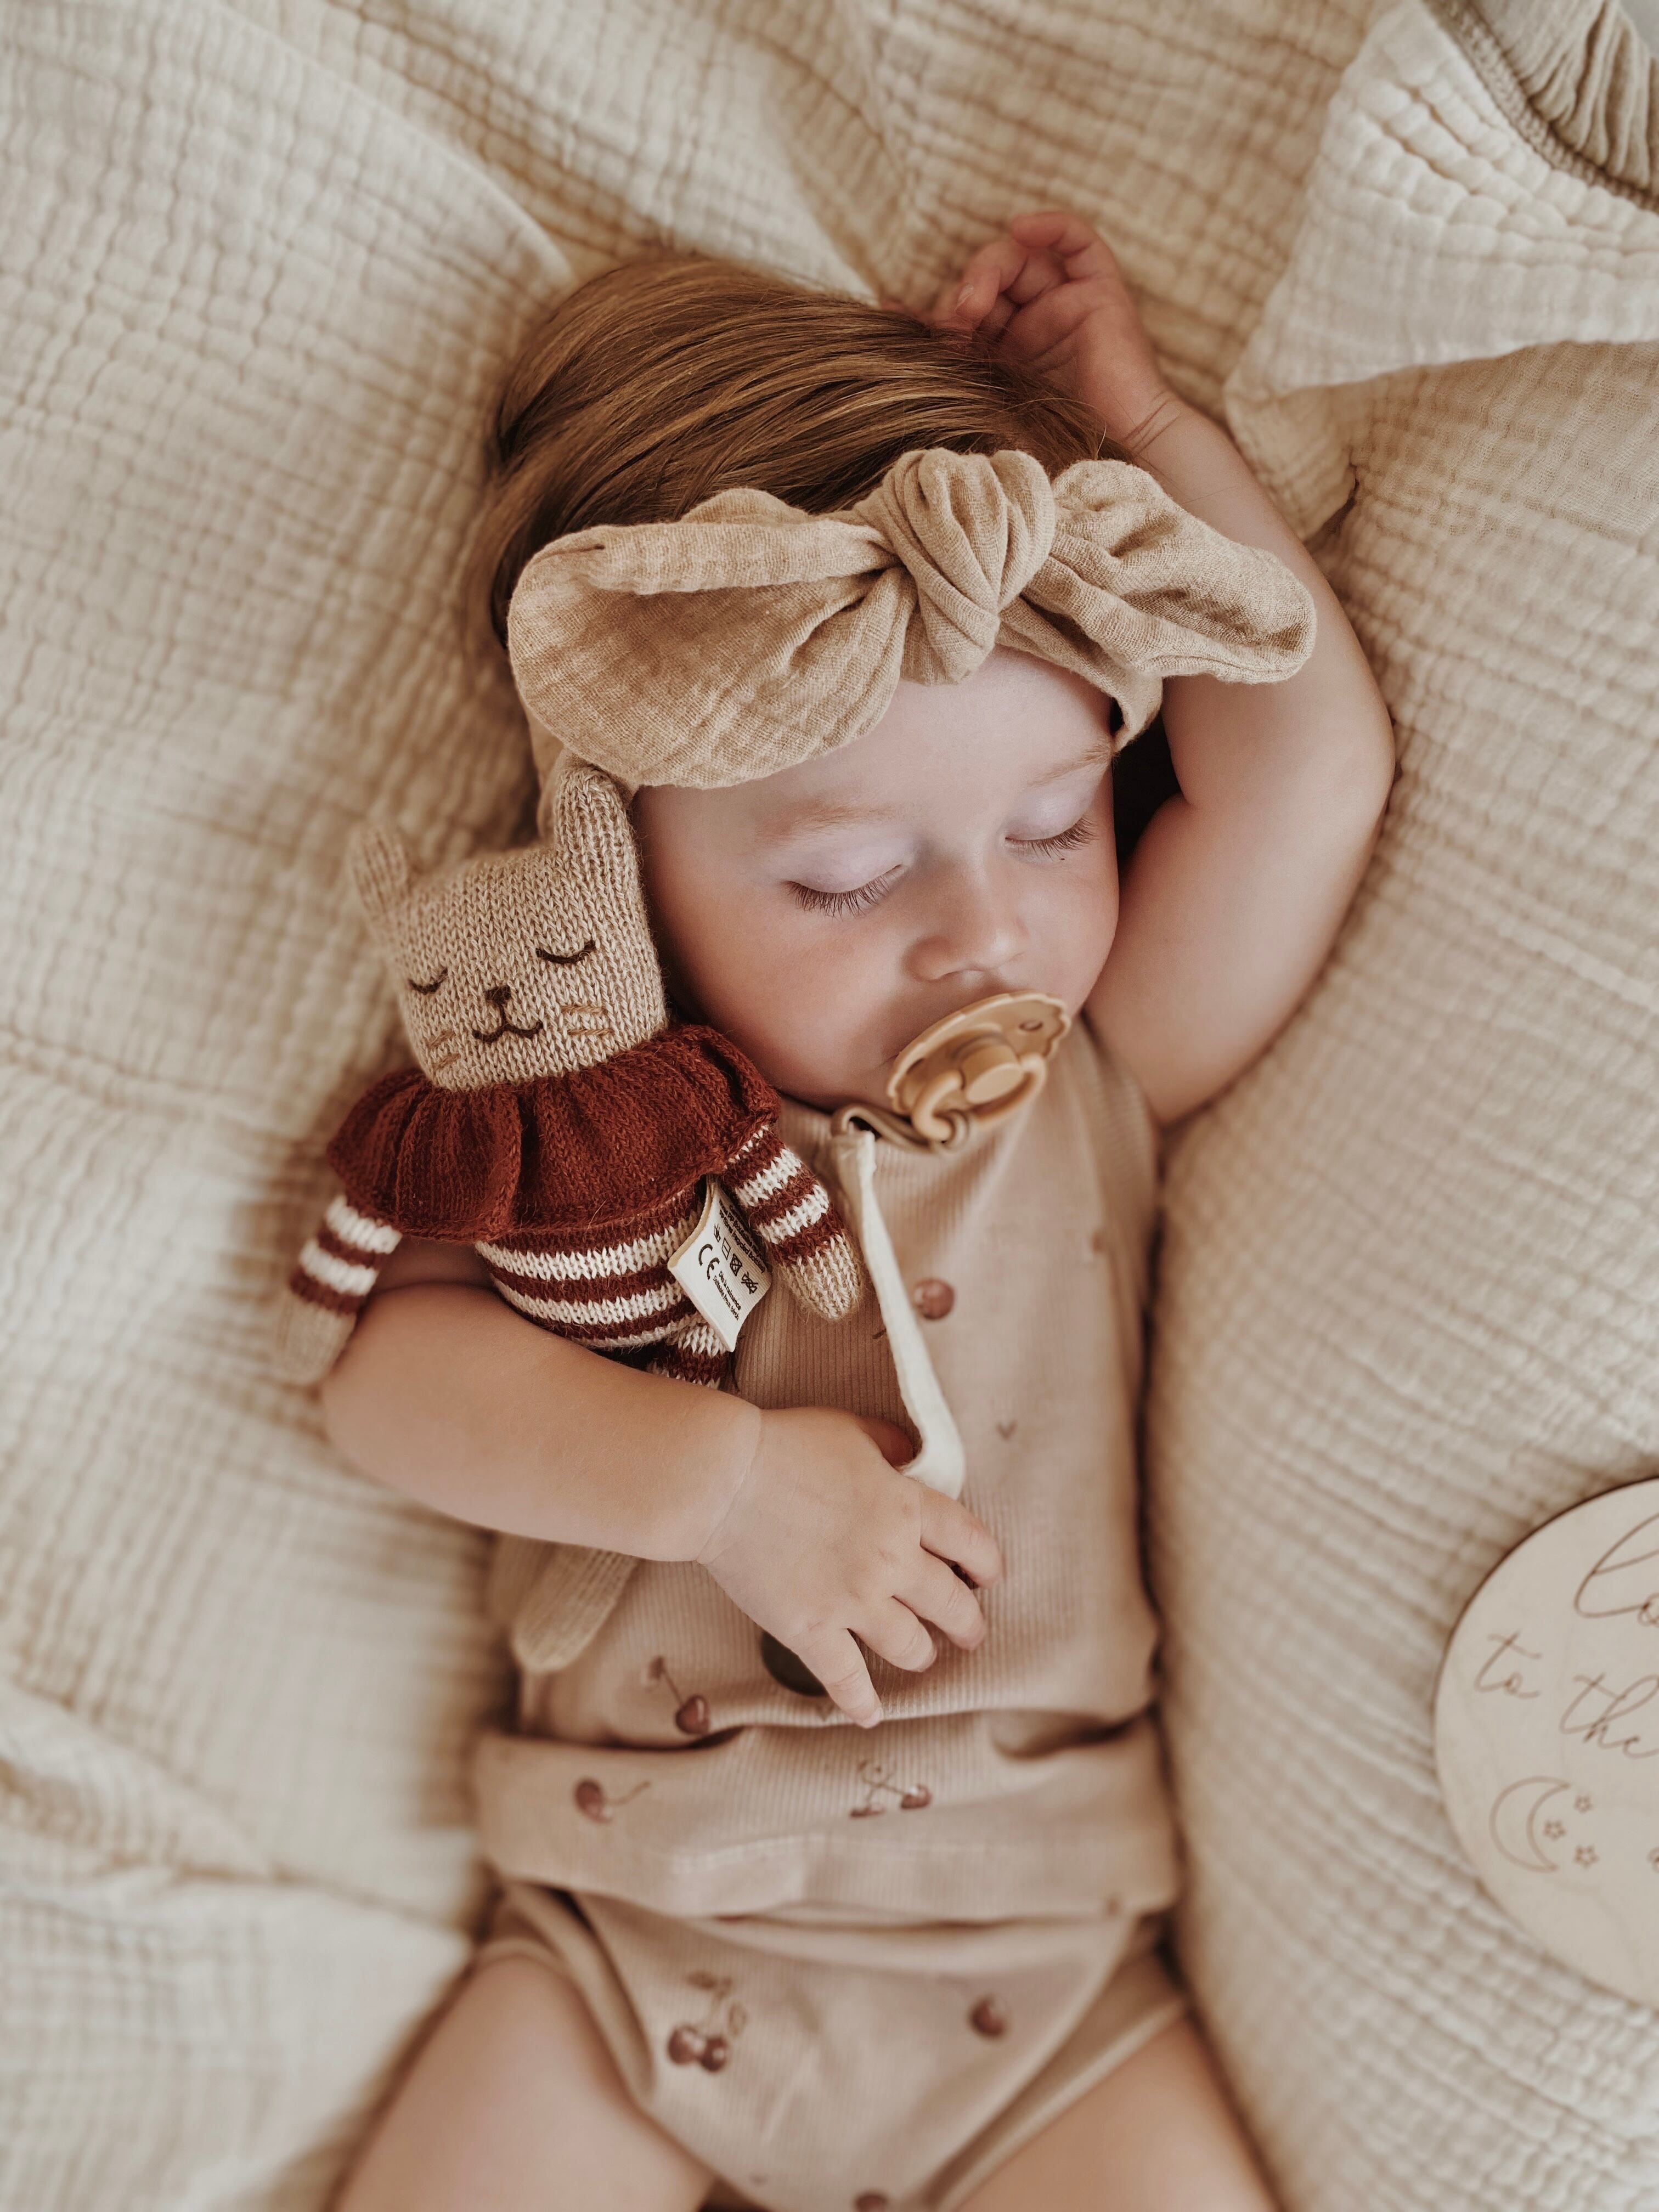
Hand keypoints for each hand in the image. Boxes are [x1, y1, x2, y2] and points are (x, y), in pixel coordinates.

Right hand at [693, 1406, 1003, 1727]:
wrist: (723, 1481)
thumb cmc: (784, 1446)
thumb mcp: (849, 1429)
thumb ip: (889, 1444)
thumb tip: (907, 1454)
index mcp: (906, 1507)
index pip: (970, 1543)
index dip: (986, 1564)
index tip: (988, 1578)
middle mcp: (891, 1559)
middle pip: (951, 1604)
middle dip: (968, 1623)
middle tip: (971, 1633)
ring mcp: (852, 1600)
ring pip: (911, 1646)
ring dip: (922, 1654)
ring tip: (921, 1655)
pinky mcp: (811, 1630)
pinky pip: (847, 1679)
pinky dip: (861, 1702)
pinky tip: (870, 1715)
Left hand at [918, 209, 1181, 454]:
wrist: (1114, 460)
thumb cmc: (1053, 451)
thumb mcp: (986, 408)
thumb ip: (951, 377)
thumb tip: (896, 348)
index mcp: (1004, 356)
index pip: (964, 312)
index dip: (930, 309)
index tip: (895, 314)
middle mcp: (1033, 326)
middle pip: (989, 281)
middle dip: (962, 293)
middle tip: (951, 322)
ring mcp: (1066, 307)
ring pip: (1021, 259)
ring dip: (988, 267)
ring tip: (972, 301)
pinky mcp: (1101, 294)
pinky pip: (1078, 241)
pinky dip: (1051, 225)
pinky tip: (1021, 229)